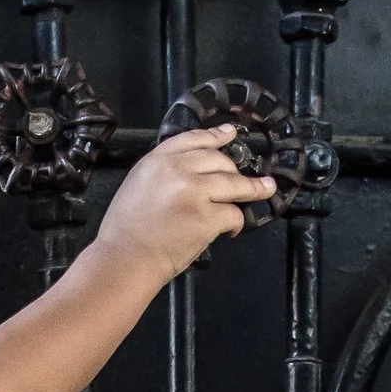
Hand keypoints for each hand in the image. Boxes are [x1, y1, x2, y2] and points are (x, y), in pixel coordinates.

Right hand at [93, 126, 269, 277]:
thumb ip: (164, 172)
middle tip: (244, 178)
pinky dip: (236, 222)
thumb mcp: (138, 185)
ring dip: (253, 188)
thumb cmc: (126, 231)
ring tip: (266, 188)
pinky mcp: (206, 217)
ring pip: (234, 183)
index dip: (216, 136)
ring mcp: (194, 192)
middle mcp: (177, 170)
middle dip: (234, 170)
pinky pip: (233, 213)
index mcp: (157, 161)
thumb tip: (192, 172)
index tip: (230, 133)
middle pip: (219, 160)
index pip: (193, 140)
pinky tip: (232, 230)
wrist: (124, 258)